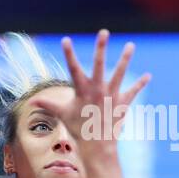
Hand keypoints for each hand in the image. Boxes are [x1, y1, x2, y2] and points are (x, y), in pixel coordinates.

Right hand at [56, 30, 150, 149]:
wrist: (97, 146)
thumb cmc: (78, 129)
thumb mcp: (62, 114)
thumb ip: (48, 105)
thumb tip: (30, 103)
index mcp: (82, 90)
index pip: (73, 68)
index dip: (68, 54)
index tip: (66, 39)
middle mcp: (97, 90)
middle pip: (99, 64)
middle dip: (101, 47)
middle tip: (104, 31)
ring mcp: (111, 95)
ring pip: (119, 73)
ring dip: (125, 58)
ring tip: (131, 44)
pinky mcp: (122, 103)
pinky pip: (133, 91)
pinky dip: (140, 84)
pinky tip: (148, 76)